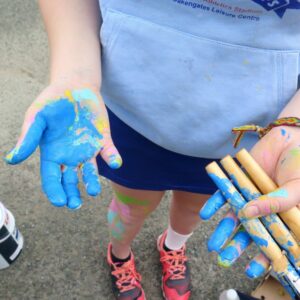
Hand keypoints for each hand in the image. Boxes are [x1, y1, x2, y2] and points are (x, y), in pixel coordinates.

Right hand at [5, 84, 121, 208]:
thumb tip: (11, 159)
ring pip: (90, 171)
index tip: (60, 202)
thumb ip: (28, 137)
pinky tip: (114, 162)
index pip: (52, 178)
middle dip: (72, 193)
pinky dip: (112, 158)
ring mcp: (87, 149)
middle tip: (75, 204)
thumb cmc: (52, 102)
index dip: (55, 191)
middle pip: (71, 180)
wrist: (74, 86)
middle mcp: (70, 155)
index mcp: (52, 153)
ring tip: (94, 191)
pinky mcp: (102, 140)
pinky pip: (108, 152)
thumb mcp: (36, 117)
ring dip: (93, 181)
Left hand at [199, 126, 299, 276]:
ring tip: (212, 245)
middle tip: (223, 260)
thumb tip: (248, 215)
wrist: (289, 138)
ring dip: (223, 230)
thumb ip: (277, 202)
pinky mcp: (239, 182)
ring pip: (235, 217)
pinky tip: (206, 214)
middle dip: (237, 247)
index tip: (251, 271)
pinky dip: (214, 203)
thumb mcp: (296, 187)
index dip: (264, 257)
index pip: (274, 242)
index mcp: (284, 216)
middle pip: (251, 232)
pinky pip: (224, 194)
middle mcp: (265, 209)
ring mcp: (250, 196)